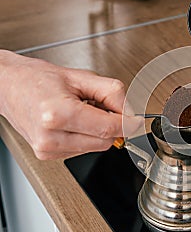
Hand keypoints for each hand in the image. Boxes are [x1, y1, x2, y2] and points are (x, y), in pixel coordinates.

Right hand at [0, 50, 142, 159]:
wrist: (8, 86)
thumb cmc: (38, 78)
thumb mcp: (81, 77)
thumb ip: (112, 93)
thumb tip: (130, 113)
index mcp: (57, 114)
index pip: (108, 128)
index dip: (128, 124)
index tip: (137, 120)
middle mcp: (50, 136)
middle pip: (104, 141)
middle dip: (113, 125)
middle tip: (104, 106)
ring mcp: (47, 149)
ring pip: (95, 148)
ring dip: (99, 131)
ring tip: (83, 111)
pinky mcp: (47, 155)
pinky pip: (82, 149)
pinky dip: (86, 136)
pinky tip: (74, 122)